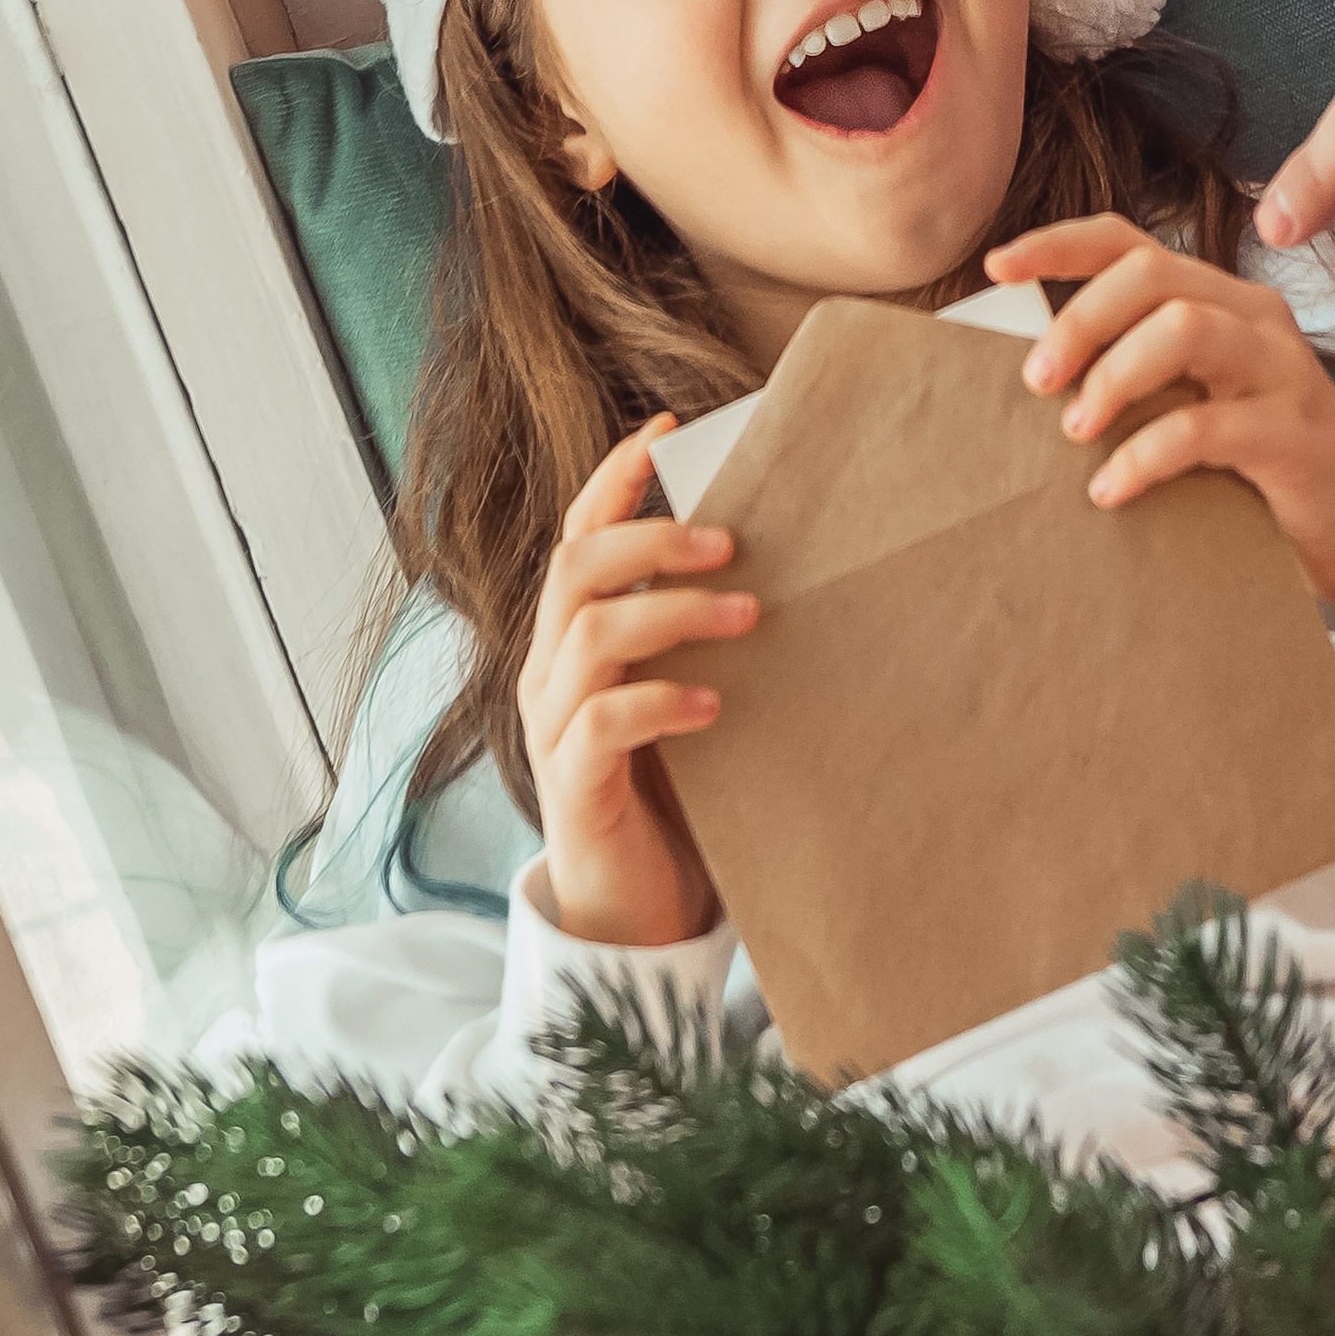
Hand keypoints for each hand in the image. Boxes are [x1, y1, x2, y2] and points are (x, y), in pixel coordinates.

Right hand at [521, 419, 753, 948]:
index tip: (669, 430)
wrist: (634, 904)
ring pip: (591, 634)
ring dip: (674, 613)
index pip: (579, 535)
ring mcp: (554, 726)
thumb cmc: (669, 787)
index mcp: (572, 637)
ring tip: (750, 615)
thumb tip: (784, 560)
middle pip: (577, 569)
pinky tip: (715, 706)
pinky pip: (604, 724)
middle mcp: (550, 670)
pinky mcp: (574, 784)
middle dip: (653, 540)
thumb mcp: (683, 690)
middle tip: (733, 541)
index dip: (615, 478)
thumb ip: (699, 634)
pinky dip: (662, 701)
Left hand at [984, 215, 1334, 618]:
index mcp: (1216, 299)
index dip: (1058, 244)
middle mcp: (1251, 316)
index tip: (994, 266)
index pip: (1130, 243)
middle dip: (1080, 319)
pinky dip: (1145, 454)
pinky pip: (1206, 425)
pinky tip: (1110, 490)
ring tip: (1074, 431)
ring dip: (1114, 375)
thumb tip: (1027, 376)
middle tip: (1036, 380)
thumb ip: (1131, 375)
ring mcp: (1280, 368)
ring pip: (1185, 328)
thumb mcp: (1187, 401)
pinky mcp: (1296, 431)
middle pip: (1153, 276)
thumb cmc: (1251, 462)